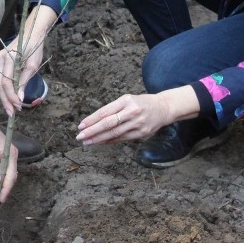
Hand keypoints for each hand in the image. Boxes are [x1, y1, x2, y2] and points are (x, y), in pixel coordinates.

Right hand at [0, 37, 43, 115]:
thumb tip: (19, 97)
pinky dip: (3, 90)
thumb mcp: (33, 64)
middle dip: (6, 100)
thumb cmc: (34, 47)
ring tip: (11, 108)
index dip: (11, 96)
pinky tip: (8, 98)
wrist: (31, 33)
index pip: (6, 82)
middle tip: (12, 113)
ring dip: (4, 97)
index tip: (18, 106)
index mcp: (9, 58)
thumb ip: (24, 80)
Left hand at [76, 85, 200, 144]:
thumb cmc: (140, 103)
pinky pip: (122, 139)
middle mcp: (132, 112)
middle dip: (93, 131)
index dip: (92, 119)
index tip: (81, 125)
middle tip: (80, 136)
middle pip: (109, 124)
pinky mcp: (142, 133)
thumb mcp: (126, 99)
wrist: (163, 108)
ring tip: (87, 142)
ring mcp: (138, 124)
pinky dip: (110, 141)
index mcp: (126, 100)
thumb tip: (93, 122)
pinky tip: (100, 142)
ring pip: (115, 133)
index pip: (105, 112)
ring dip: (99, 139)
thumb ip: (112, 109)